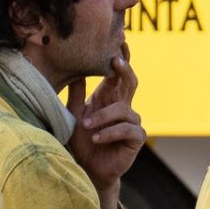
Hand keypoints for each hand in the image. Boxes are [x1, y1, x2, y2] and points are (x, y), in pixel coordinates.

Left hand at [66, 47, 145, 208]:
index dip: (120, 57)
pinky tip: (96, 138)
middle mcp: (123, 105)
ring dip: (102, 117)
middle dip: (124, 69)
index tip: (118, 40)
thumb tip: (73, 68)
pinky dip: (109, 132)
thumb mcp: (74, 114)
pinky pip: (127, 129)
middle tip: (115, 60)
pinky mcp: (136, 138)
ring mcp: (132, 121)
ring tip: (85, 125)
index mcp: (109, 97)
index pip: (117, 73)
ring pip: (123, 109)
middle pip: (130, 81)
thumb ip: (76, 93)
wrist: (88, 169)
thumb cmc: (83, 140)